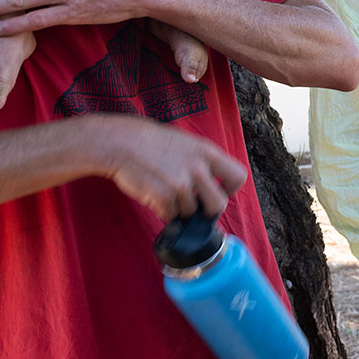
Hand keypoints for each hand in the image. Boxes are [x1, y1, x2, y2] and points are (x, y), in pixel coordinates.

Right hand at [83, 115, 247, 219]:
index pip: (238, 176)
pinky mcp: (164, 197)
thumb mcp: (186, 143)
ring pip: (190, 211)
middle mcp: (197, 169)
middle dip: (207, 209)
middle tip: (195, 205)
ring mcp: (181, 184)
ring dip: (178, 208)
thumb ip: (203, 162)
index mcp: (207, 152)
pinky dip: (163, 211)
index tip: (220, 190)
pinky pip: (170, 216)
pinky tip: (153, 195)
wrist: (119, 143)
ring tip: (164, 190)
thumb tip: (214, 185)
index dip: (230, 188)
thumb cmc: (151, 142)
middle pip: (219, 204)